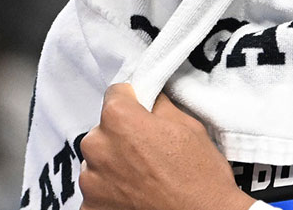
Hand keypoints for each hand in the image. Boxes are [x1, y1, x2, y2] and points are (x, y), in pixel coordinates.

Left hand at [78, 83, 254, 209]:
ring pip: (98, 161)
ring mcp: (91, 182)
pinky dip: (112, 193)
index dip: (133, 101)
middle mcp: (98, 147)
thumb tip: (150, 100)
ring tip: (144, 178)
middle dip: (122, 137)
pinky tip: (136, 195)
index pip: (115, 95)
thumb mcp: (189, 126)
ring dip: (115, 165)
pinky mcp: (91, 207)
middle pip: (103, 131)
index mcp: (119, 119)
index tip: (141, 111)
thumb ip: (159, 106)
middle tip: (149, 152)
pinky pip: (97, 191)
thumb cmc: (201, 178)